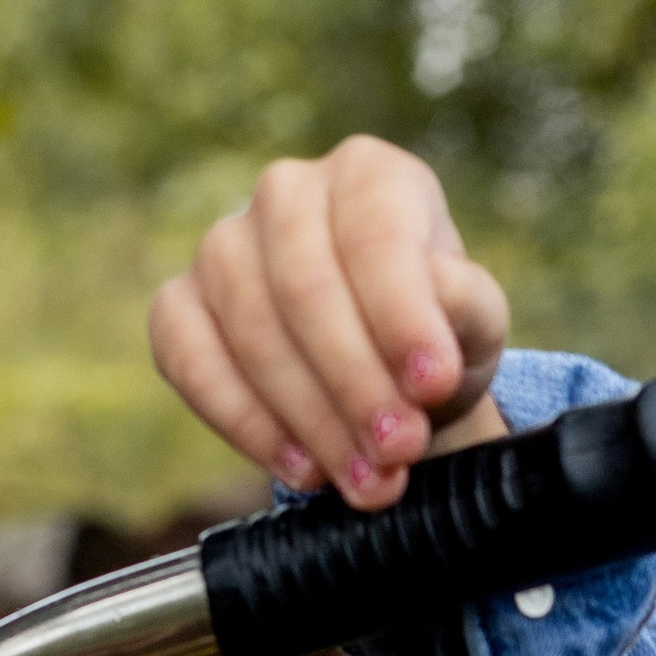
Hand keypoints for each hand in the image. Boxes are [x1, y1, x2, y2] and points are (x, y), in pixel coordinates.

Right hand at [149, 136, 510, 508]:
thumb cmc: (437, 334)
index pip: (375, 234)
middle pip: (304, 286)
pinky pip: (187, 357)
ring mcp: (223, 244)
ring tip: (368, 480)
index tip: (433, 386)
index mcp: (370, 175)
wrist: (390, 376)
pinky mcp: (179, 303)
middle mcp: (288, 193)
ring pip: (250, 327)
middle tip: (398, 452)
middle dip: (355, 382)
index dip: (401, 314)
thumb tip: (427, 357)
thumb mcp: (476, 321)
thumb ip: (465, 316)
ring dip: (312, 418)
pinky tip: (302, 468)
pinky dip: (245, 422)